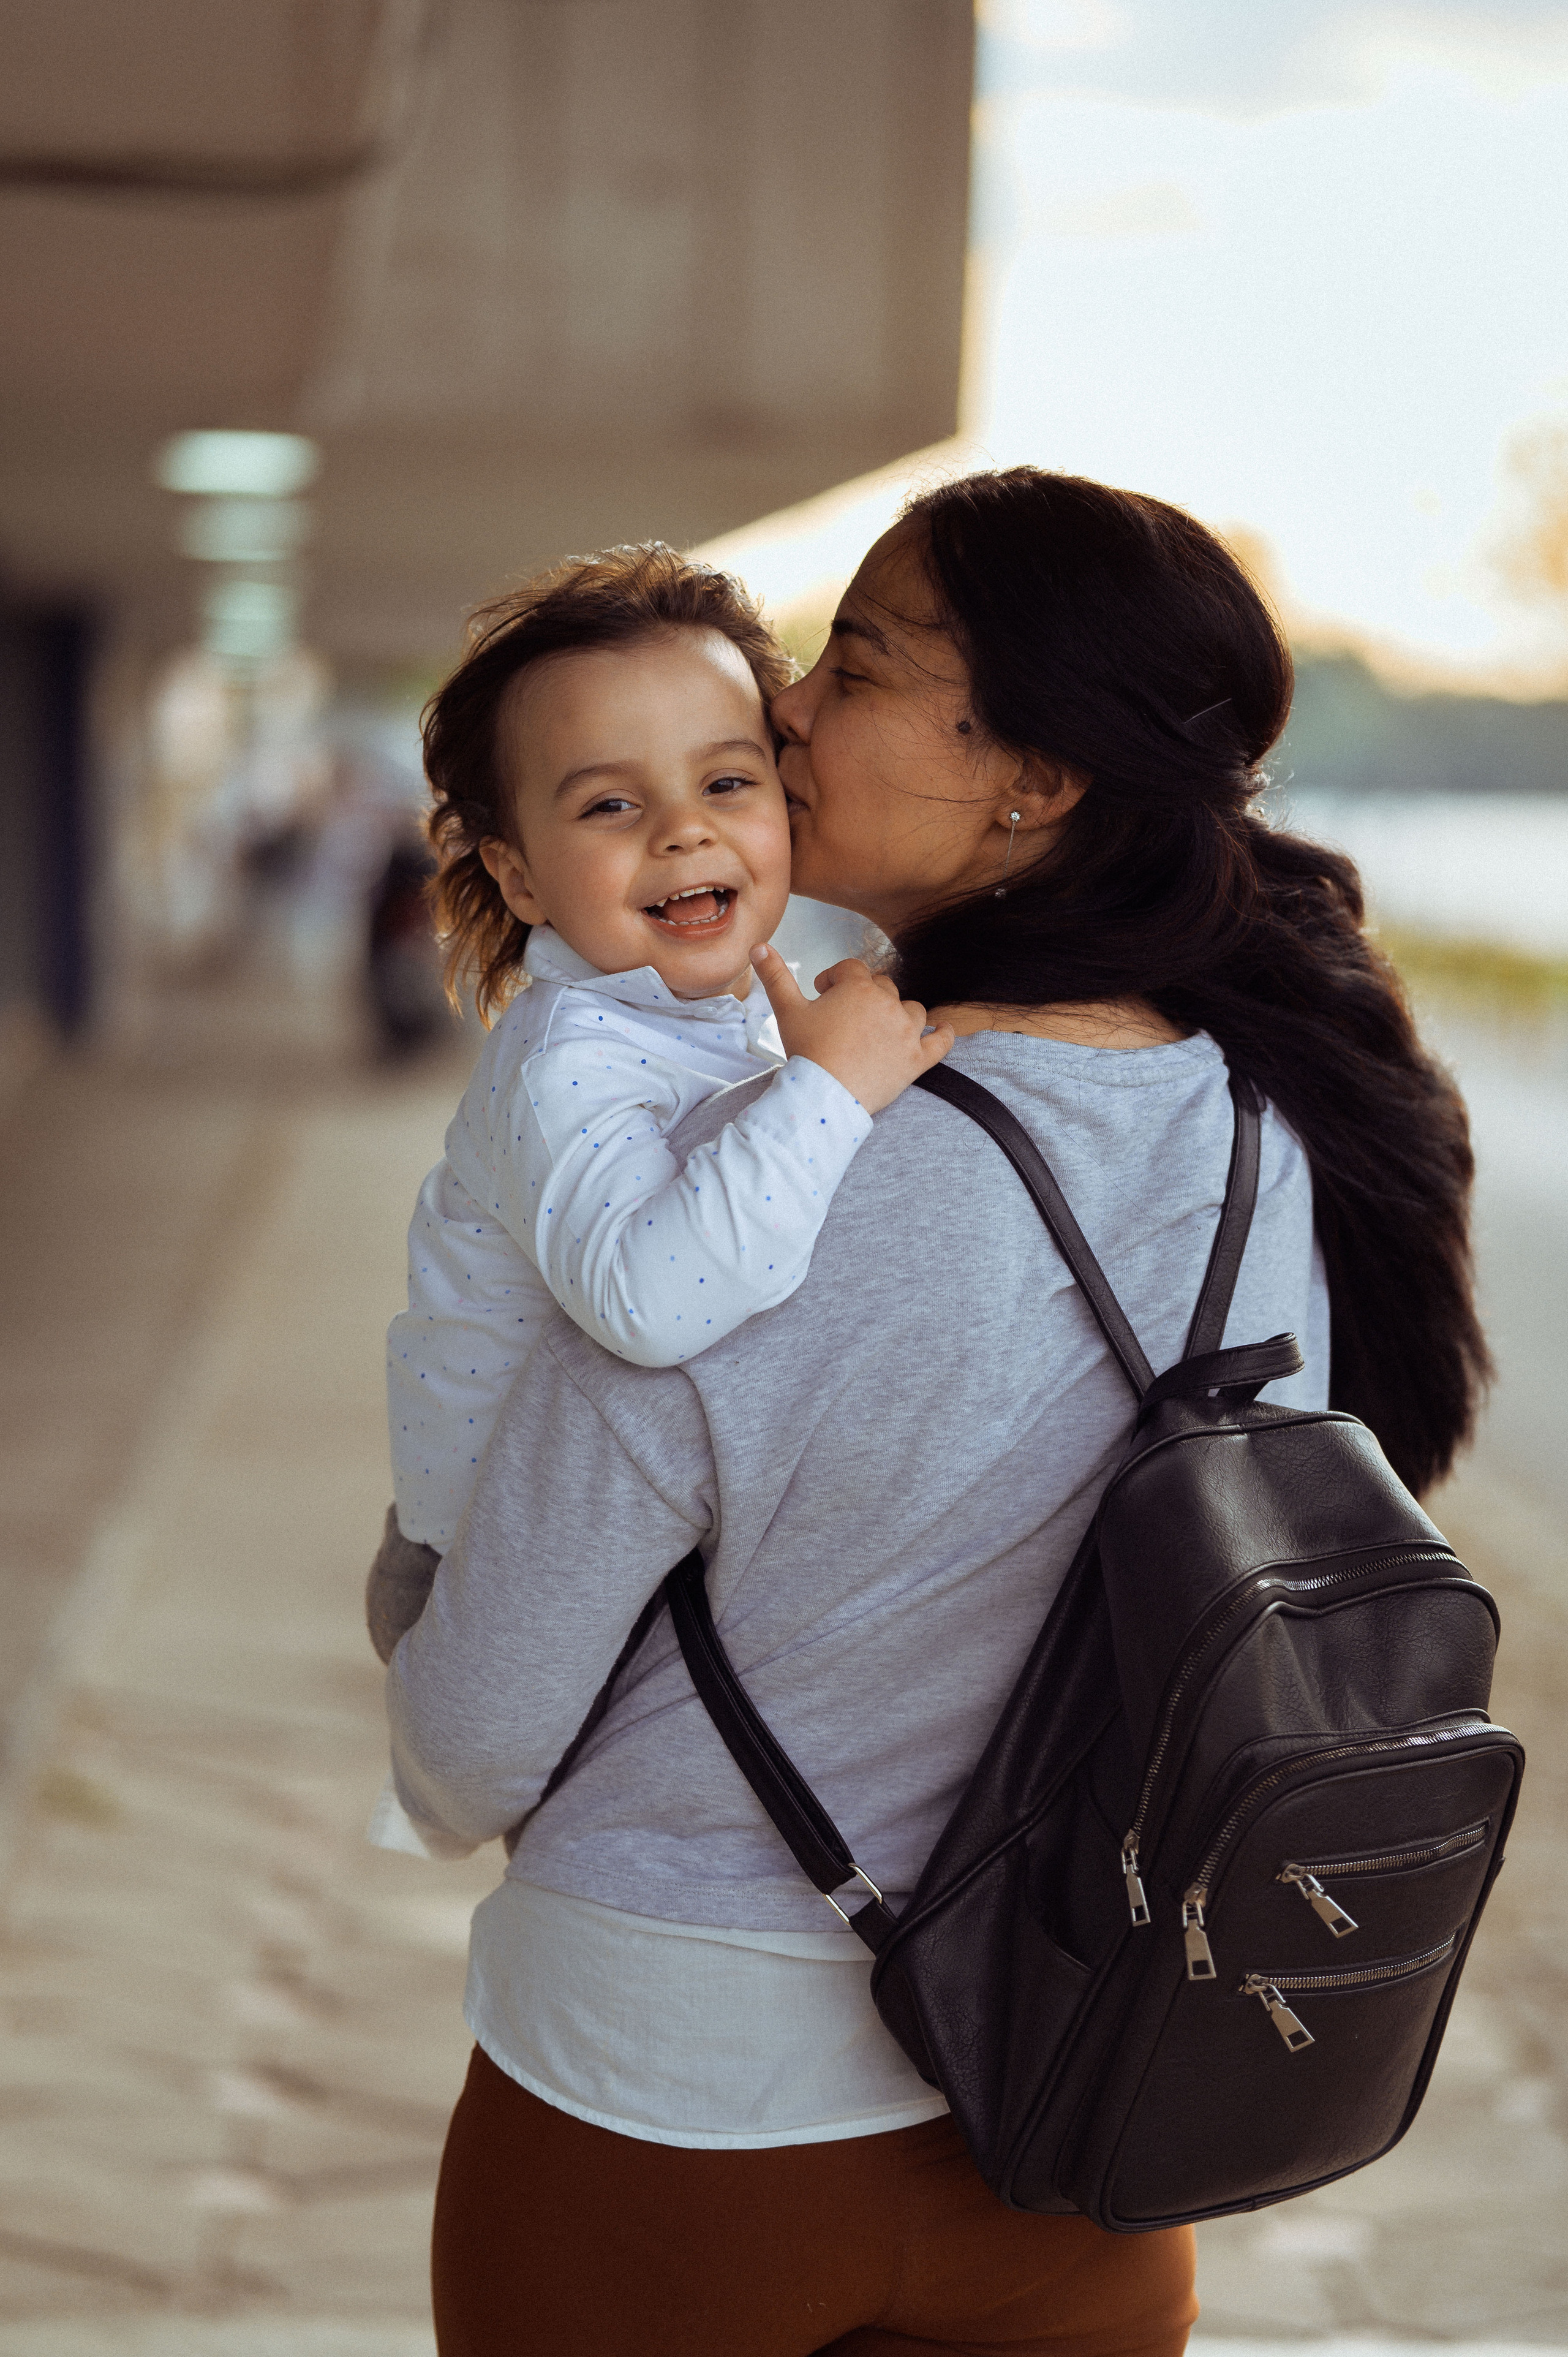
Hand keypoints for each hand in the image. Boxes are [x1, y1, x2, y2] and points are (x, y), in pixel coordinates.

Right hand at [752, 942, 952, 1113]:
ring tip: (884, 1027)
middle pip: (884, 987)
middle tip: (847, 1017)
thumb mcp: (787, 1011)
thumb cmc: (806, 1053)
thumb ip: (775, 976)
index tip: (823, 993)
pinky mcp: (917, 1059)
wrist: (825, 1096)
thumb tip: (757, 945)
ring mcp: (906, 1032)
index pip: (851, 969)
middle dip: (866, 996)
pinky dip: (945, 1035)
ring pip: (913, 1010)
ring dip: (900, 1014)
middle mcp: (888, 1004)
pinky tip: (947, 1030)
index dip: (835, 978)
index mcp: (858, 987)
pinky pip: (941, 1042)